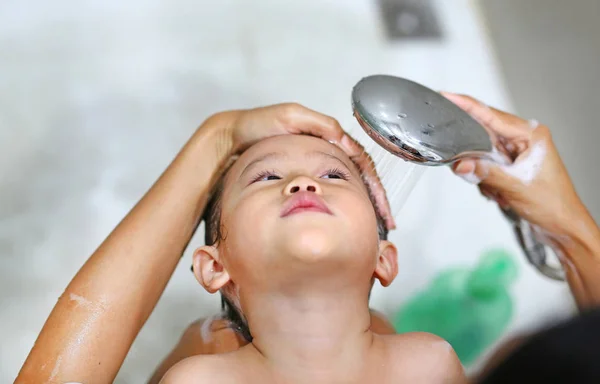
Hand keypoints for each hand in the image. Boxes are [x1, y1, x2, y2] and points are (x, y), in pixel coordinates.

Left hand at [204, 103, 394, 229]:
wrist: (234, 139)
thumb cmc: (259, 126)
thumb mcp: (289, 117)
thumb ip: (317, 123)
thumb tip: (342, 137)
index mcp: (330, 137)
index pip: (362, 162)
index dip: (375, 185)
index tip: (381, 206)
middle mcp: (329, 152)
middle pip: (362, 178)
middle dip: (377, 201)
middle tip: (387, 224)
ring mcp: (317, 166)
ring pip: (350, 188)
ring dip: (365, 206)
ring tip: (376, 229)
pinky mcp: (305, 177)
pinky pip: (331, 193)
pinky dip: (344, 206)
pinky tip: (349, 222)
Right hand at [443, 92, 584, 237]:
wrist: (562, 226)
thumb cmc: (552, 204)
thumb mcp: (514, 186)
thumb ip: (484, 172)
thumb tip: (460, 163)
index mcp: (531, 135)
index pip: (491, 115)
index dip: (466, 105)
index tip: (446, 96)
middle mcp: (524, 139)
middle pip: (483, 134)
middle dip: (474, 155)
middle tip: (469, 167)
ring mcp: (517, 152)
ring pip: (481, 153)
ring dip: (482, 173)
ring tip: (497, 189)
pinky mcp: (511, 165)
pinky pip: (485, 166)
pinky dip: (485, 180)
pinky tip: (499, 193)